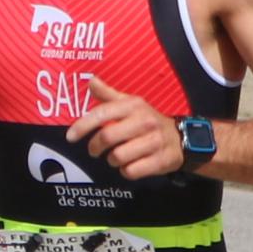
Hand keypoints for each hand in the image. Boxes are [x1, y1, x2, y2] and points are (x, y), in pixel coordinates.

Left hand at [68, 77, 187, 179]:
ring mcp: (154, 142)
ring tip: (117, 156)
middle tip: (94, 150)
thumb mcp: (131, 104)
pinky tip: (131, 164)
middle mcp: (144, 122)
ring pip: (117, 157)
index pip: (102, 114)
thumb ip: (109, 95)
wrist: (182, 138)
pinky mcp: (160, 160)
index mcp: (134, 106)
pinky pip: (131, 171)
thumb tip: (91, 80)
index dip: (82, 126)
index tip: (70, 137)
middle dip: (95, 147)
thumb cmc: (147, 121)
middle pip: (107, 137)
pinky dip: (126, 171)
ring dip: (111, 160)